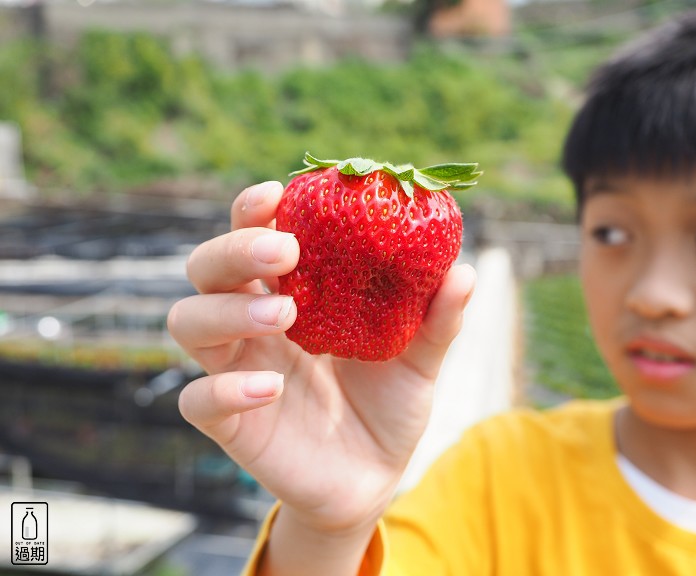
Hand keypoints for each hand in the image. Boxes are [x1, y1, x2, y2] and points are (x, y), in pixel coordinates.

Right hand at [167, 181, 475, 533]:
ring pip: (188, 322)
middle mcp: (253, 325)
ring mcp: (236, 370)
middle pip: (207, 269)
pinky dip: (226, 389)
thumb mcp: (420, 361)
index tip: (278, 194)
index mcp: (292, 296)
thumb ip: (436, 319)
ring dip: (228, 310)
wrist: (374, 478)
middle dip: (234, 249)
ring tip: (284, 315)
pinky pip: (197, 400)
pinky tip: (271, 388)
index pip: (252, 238)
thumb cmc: (389, 405)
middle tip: (284, 253)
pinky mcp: (231, 423)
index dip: (252, 212)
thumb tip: (464, 270)